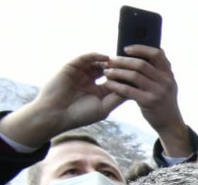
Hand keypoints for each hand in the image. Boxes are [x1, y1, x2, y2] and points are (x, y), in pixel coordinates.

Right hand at [0, 54, 125, 146]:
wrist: (56, 114)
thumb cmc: (80, 115)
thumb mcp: (104, 107)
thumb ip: (118, 96)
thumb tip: (135, 87)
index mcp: (100, 91)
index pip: (117, 81)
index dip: (127, 78)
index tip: (140, 74)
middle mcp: (92, 81)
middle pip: (109, 70)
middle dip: (120, 67)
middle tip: (131, 63)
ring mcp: (82, 73)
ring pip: (98, 62)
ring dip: (109, 61)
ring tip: (119, 61)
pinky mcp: (72, 67)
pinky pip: (85, 58)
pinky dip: (95, 56)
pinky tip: (105, 57)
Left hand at [103, 46, 191, 155]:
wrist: (170, 123)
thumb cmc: (163, 101)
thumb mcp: (165, 84)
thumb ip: (157, 71)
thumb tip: (141, 54)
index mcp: (169, 74)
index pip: (157, 53)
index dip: (140, 48)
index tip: (126, 49)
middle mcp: (166, 81)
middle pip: (141, 64)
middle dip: (122, 61)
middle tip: (110, 61)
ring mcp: (158, 92)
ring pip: (133, 75)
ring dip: (117, 72)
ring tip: (107, 72)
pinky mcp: (149, 102)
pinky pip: (128, 90)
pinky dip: (116, 86)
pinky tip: (108, 84)